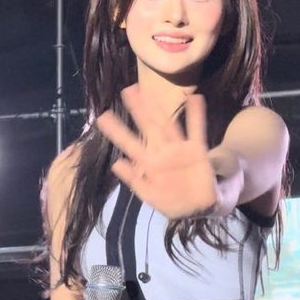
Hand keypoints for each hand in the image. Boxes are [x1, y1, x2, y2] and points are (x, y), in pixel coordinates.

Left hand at [97, 85, 219, 218]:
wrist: (197, 209)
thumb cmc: (171, 202)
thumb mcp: (150, 195)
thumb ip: (134, 181)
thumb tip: (117, 163)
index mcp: (148, 162)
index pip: (129, 143)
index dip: (117, 131)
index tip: (102, 116)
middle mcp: (162, 151)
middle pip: (148, 127)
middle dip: (138, 110)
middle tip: (127, 90)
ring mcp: (179, 148)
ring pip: (168, 124)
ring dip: (160, 108)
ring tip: (151, 91)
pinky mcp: (197, 150)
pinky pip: (196, 130)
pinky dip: (196, 115)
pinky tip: (194, 99)